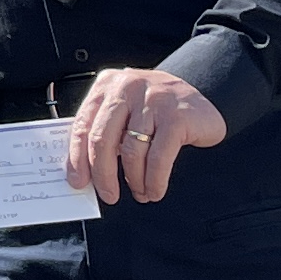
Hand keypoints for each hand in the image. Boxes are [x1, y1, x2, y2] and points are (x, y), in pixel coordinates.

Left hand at [64, 66, 227, 204]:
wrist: (204, 99)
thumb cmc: (157, 109)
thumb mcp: (126, 110)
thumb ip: (104, 130)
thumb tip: (85, 171)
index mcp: (107, 84)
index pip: (82, 124)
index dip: (76, 158)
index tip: (77, 181)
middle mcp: (127, 87)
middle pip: (103, 139)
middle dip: (103, 174)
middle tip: (108, 195)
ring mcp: (154, 99)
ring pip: (132, 152)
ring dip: (134, 181)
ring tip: (140, 193)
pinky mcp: (178, 116)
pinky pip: (159, 158)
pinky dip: (155, 181)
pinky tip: (155, 190)